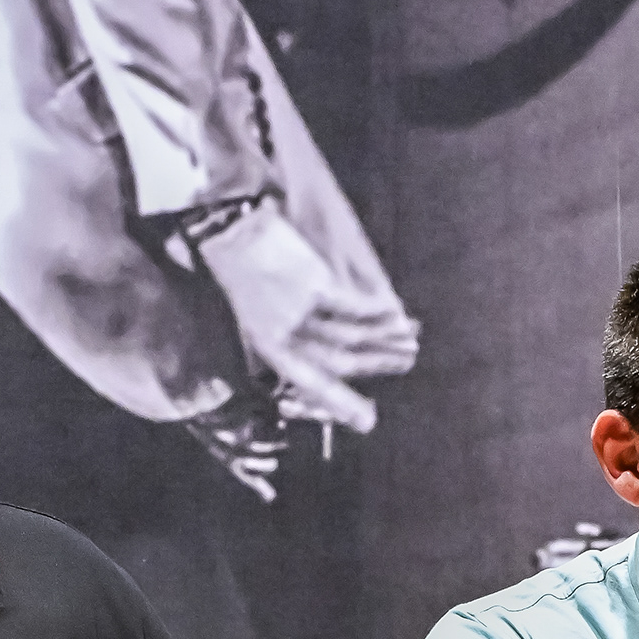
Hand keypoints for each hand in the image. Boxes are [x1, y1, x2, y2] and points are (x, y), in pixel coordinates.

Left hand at [194, 202, 418, 426]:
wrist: (229, 219)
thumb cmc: (237, 257)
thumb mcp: (249, 302)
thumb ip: (273, 332)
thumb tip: (294, 350)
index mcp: (267, 343)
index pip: (311, 381)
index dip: (341, 402)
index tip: (367, 419)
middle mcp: (283, 335)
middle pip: (339, 362)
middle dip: (378, 364)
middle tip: (406, 362)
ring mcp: (297, 313)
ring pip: (352, 337)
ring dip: (385, 340)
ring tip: (408, 339)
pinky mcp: (312, 287)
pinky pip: (354, 308)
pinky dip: (378, 313)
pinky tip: (395, 312)